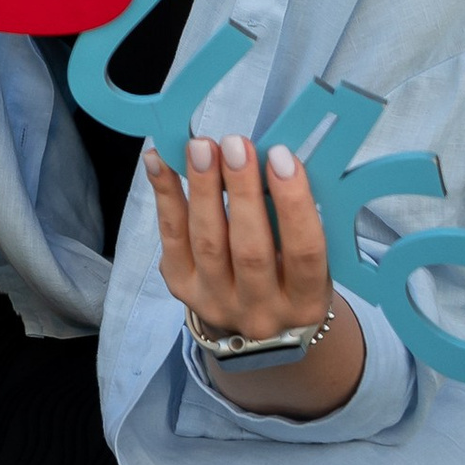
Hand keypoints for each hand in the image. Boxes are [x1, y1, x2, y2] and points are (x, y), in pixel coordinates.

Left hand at [144, 129, 364, 419]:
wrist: (255, 320)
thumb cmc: (288, 271)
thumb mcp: (304, 257)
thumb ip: (292, 217)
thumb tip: (267, 156)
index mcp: (305, 301)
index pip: (304, 253)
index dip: (293, 203)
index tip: (281, 157)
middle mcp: (261, 311)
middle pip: (250, 250)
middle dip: (242, 191)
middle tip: (235, 144)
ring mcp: (217, 303)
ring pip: (208, 242)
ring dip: (203, 189)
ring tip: (201, 147)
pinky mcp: (183, 290)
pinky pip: (172, 239)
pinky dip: (166, 196)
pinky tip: (159, 161)